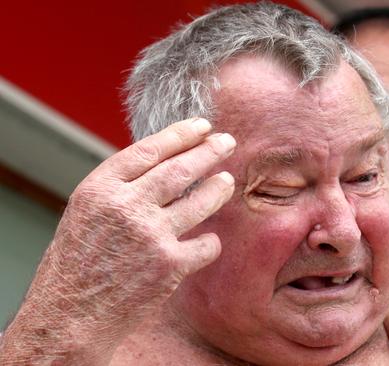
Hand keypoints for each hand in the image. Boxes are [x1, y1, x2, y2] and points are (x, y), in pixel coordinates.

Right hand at [0, 118, 234, 363]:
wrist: (71, 316)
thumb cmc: (78, 263)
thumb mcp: (88, 212)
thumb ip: (122, 187)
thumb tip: (167, 162)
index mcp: (100, 189)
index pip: (149, 150)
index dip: (180, 135)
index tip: (201, 126)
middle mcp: (126, 206)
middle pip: (181, 169)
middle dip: (209, 152)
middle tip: (227, 142)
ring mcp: (150, 234)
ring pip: (201, 199)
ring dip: (219, 187)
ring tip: (226, 180)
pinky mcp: (170, 264)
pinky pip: (206, 244)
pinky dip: (209, 242)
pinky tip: (206, 242)